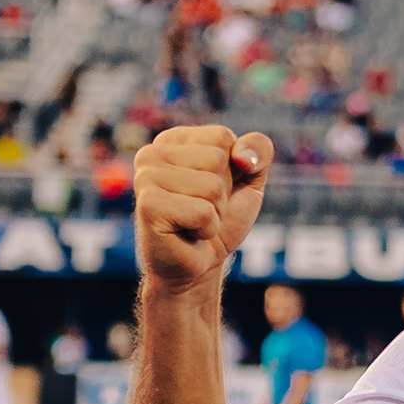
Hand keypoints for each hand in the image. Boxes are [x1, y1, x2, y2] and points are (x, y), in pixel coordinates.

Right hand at [133, 126, 271, 291]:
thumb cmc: (222, 219)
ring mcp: (145, 178)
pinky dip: (207, 229)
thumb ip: (258, 149)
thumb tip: (242, 156)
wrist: (200, 265)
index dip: (232, 169)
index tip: (212, 189)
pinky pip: (203, 212)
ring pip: (212, 187)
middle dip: (223, 193)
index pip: (222, 137)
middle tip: (203, 210)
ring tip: (194, 223)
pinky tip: (188, 235)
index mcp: (172, 140)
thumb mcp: (250, 177)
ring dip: (215, 213)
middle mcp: (151, 154)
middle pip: (217, 160)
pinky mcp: (148, 206)